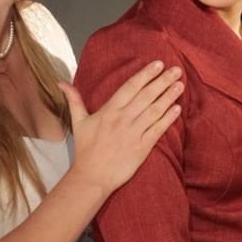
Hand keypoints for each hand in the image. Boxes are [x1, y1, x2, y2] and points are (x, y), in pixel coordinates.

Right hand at [60, 61, 183, 197]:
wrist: (92, 177)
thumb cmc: (85, 150)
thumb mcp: (78, 122)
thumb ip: (74, 100)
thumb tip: (61, 83)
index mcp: (109, 111)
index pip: (130, 87)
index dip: (145, 74)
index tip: (158, 65)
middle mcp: (123, 119)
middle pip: (146, 95)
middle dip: (162, 81)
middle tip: (176, 70)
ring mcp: (133, 133)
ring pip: (155, 110)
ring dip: (169, 96)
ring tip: (180, 85)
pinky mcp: (142, 148)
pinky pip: (158, 130)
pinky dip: (168, 118)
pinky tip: (177, 108)